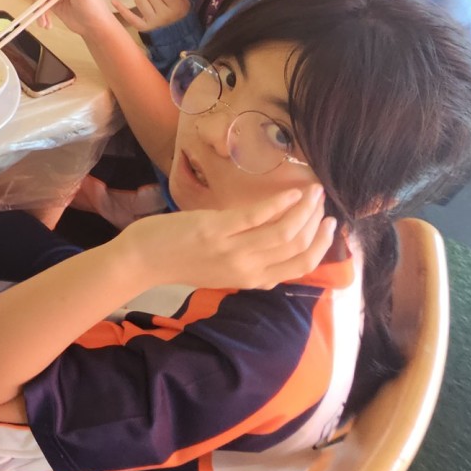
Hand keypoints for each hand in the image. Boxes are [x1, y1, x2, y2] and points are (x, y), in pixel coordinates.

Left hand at [117, 0, 189, 32]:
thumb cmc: (182, 17)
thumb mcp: (184, 2)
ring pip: (139, 0)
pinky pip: (130, 18)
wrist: (180, 38)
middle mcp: (164, 14)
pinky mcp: (144, 29)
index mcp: (176, 6)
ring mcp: (153, 22)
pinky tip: (114, 1)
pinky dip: (122, 9)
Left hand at [117, 187, 334, 291]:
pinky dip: (280, 203)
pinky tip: (292, 191)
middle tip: (323, 201)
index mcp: (251, 280)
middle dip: (317, 223)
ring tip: (313, 191)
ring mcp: (232, 250)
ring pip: (284, 231)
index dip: (321, 246)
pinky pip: (258, 216)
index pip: (300, 267)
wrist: (141, 260)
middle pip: (298, 247)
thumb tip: (275, 245)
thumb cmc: (180, 260)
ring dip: (304, 209)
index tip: (329, 225)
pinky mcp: (216, 230)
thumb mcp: (222, 269)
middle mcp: (247, 269)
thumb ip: (249, 261)